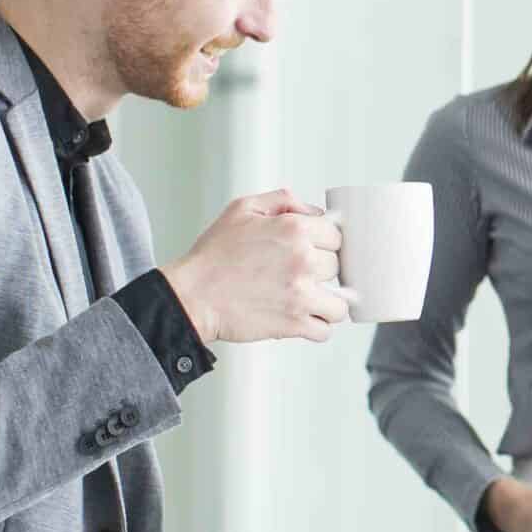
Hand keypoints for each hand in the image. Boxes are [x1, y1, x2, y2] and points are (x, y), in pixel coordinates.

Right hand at [162, 190, 346, 343]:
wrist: (191, 296)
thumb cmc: (213, 255)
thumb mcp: (243, 209)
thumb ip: (284, 200)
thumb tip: (315, 211)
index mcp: (294, 229)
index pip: (336, 235)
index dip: (323, 242)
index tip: (312, 250)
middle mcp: (303, 260)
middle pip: (337, 266)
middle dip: (320, 270)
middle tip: (297, 274)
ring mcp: (301, 294)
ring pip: (339, 303)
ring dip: (326, 302)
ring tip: (307, 299)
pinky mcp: (293, 323)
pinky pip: (325, 330)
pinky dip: (317, 327)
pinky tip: (303, 319)